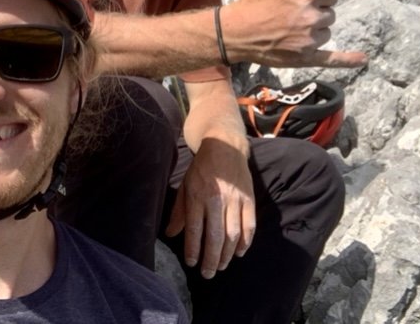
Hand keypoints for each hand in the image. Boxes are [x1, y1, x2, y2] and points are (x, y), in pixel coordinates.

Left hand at [165, 138, 255, 278]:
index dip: (193, 249)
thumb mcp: (185, 186)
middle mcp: (216, 199)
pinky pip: (249, 225)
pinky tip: (239, 253)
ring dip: (227, 254)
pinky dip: (245, 242)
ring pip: (233, 234)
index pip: (194, 229)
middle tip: (208, 273)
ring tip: (221, 266)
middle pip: (215, 236)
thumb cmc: (201, 169)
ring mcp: (235, 199)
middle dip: (211, 259)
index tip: (191, 263)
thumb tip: (170, 234)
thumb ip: (179, 211)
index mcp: (197, 196)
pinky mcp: (248, 199)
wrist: (225, 146)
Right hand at [224, 0, 366, 67]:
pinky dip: (348, 60)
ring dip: (315, 31)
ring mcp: (309, 40)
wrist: (235, 31)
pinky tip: (363, 59)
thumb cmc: (252, 1)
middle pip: (330, 15)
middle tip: (292, 15)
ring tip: (291, 30)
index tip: (302, 0)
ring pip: (326, 33)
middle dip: (316, 14)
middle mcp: (312, 18)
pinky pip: (332, 59)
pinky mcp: (305, 58)